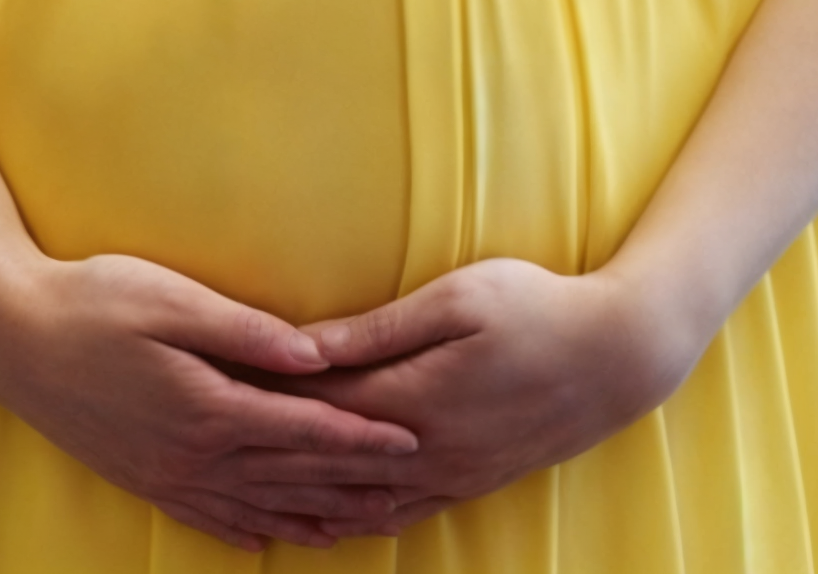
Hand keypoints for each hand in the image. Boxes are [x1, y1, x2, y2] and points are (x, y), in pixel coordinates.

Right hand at [0, 251, 421, 551]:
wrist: (11, 337)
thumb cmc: (93, 302)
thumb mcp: (171, 300)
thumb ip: (246, 332)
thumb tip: (318, 355)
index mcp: (208, 406)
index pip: (304, 429)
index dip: (360, 437)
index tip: (410, 439)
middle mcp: (192, 453)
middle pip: (290, 477)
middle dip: (354, 485)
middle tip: (411, 490)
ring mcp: (165, 473)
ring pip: (256, 506)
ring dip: (313, 516)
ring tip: (362, 524)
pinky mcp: (142, 476)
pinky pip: (208, 518)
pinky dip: (249, 531)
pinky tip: (270, 539)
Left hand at [232, 258, 692, 540]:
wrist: (617, 357)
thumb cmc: (536, 307)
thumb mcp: (457, 300)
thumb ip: (378, 330)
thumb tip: (308, 345)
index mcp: (414, 396)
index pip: (316, 404)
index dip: (260, 395)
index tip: (206, 383)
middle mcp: (425, 448)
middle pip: (325, 459)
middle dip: (261, 451)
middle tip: (200, 438)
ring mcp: (449, 474)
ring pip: (355, 498)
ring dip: (298, 495)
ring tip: (237, 490)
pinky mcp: (468, 481)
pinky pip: (396, 512)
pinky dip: (351, 518)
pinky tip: (320, 518)